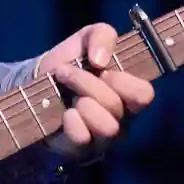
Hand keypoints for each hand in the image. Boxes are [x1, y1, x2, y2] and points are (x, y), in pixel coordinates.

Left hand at [40, 23, 155, 164]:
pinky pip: (83, 138)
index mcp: (129, 93)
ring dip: (83, 102)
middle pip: (117, 106)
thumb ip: (103, 35)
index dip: (122, 80)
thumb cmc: (73, 61)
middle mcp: (121, 118)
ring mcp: (102, 137)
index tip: (99, 66)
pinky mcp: (81, 148)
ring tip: (67, 94)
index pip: (144, 94)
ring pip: (107, 127)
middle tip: (66, 72)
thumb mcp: (88, 37)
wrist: (39, 82)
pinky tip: (65, 112)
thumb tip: (100, 60)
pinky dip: (72, 121)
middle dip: (87, 83)